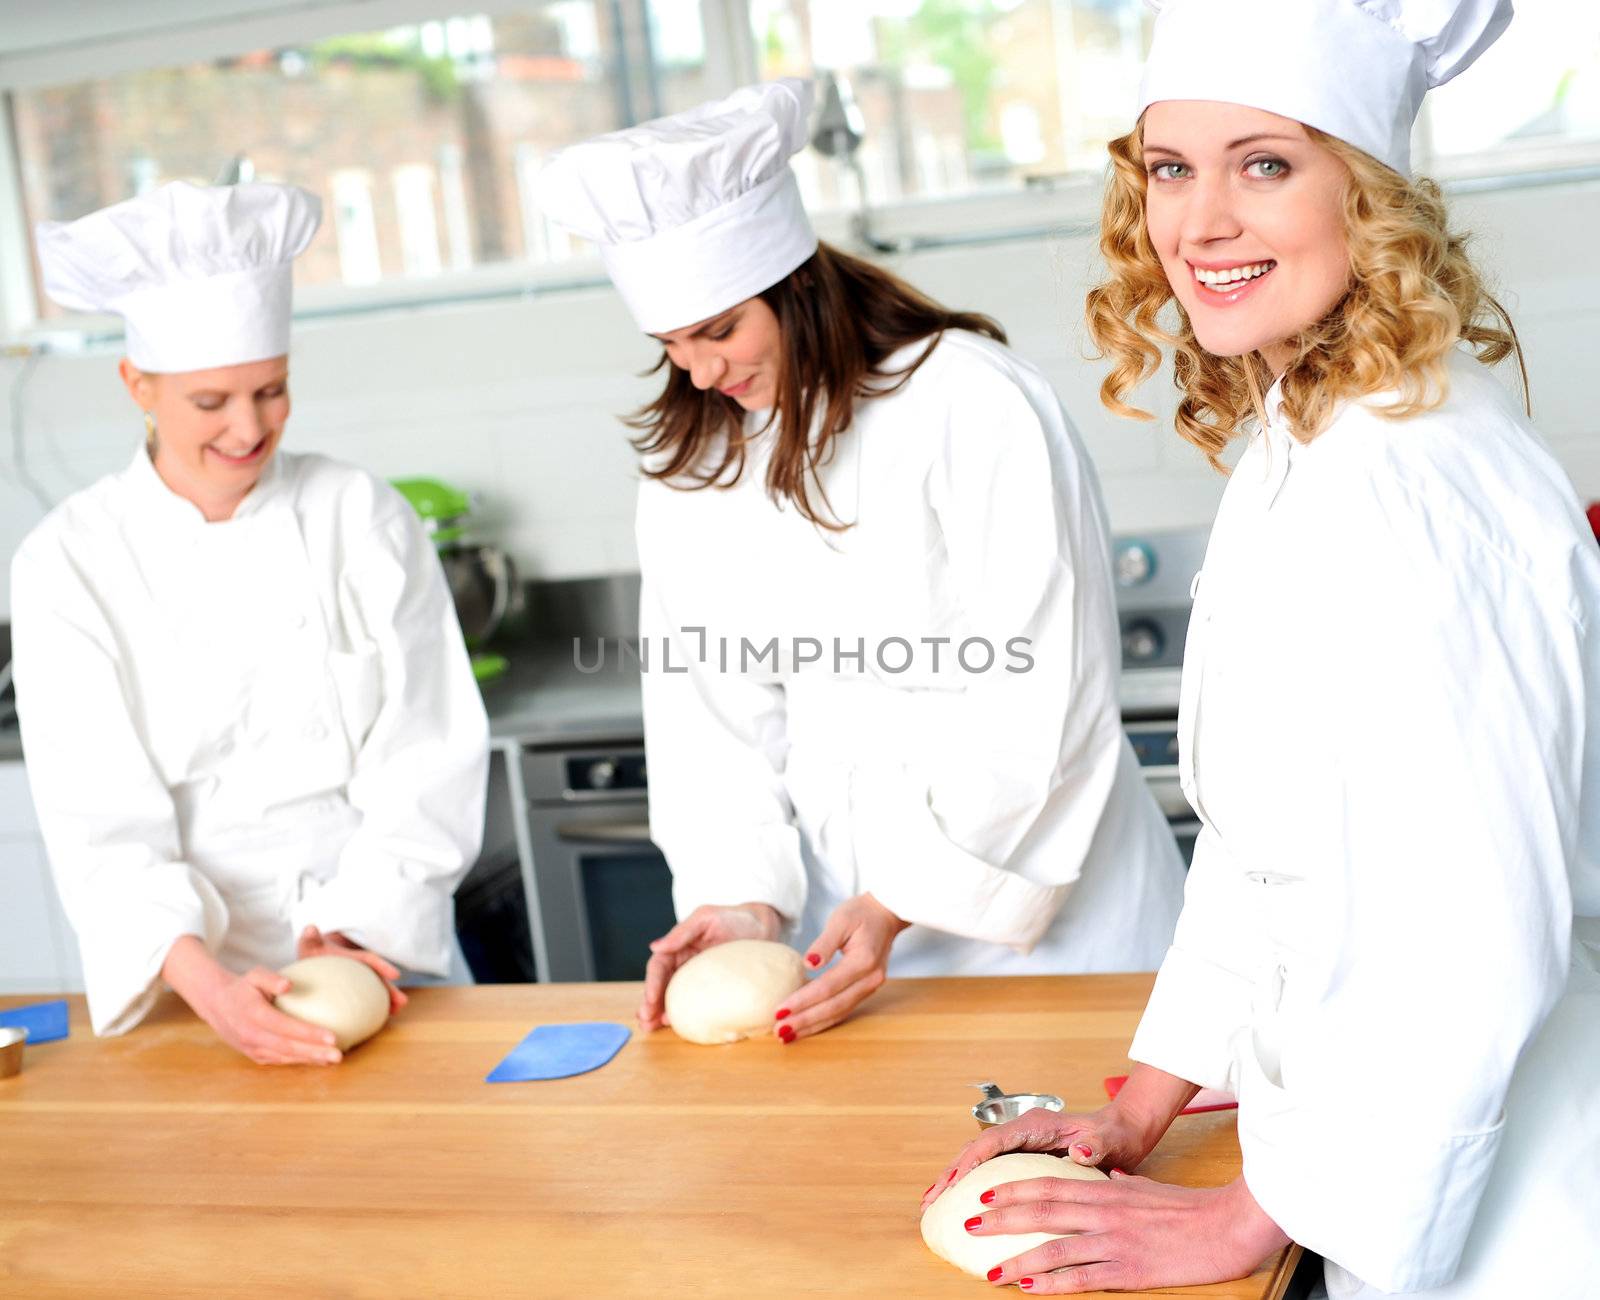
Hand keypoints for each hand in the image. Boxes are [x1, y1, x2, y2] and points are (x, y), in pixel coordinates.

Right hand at [163, 936, 342, 1065]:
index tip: (333, 1036)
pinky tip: (319, 1060)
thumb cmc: (243, 987)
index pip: (285, 1027)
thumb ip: (270, 978)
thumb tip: (289, 984)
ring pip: (285, 1057)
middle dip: (315, 1053)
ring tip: (334, 1060)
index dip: (309, 1033)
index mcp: (254, 1015)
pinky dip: (299, 1061)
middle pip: (288, 1048)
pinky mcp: (254, 1055)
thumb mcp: (254, 975)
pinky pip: (279, 1060)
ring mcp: (252, 1048)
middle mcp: (252, 1035)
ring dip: (310, 1060)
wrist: (216, 1005)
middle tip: (339, 1055)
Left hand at [296, 925, 407, 1012]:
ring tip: (396, 1012)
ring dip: (388, 1002)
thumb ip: (310, 937)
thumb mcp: (310, 942)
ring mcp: (359, 981)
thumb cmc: (313, 950)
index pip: (370, 960)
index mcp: (352, 957)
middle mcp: (360, 969)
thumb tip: (310, 928)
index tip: (396, 975)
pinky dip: (373, 1010)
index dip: (383, 966)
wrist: (315, 955)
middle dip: (391, 990)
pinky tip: (377, 1022)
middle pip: (378, 979)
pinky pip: (366, 1001)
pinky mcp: (354, 992)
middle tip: (403, 1001)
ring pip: (376, 992)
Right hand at [637, 902, 781, 1030]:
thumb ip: (682, 932)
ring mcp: (698, 979)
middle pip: (662, 986)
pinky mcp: (713, 991)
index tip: (650, 1000)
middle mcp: (685, 965)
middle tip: (646, 1021)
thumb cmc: (736, 918)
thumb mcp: (707, 918)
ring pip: (674, 997)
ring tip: (651, 1027)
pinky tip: (677, 1027)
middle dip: (651, 1004)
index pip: (659, 966)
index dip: (652, 983)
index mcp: (679, 947)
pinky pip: (696, 1004)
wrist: (765, 928)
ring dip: (660, 1013)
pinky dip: (684, 1016)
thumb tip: (654, 946)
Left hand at [774, 892, 908, 1042]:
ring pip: (839, 1013)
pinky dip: (824, 1020)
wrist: (887, 914)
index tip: (780, 1011)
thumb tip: (808, 964)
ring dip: (813, 1026)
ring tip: (788, 1035)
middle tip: (780, 1031)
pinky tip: (806, 1026)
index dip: (803, 1000)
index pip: (828, 986)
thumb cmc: (862, 913)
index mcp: (863, 960)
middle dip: (805, 1020)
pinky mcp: (866, 989)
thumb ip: (824, 943)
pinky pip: (843, 1009)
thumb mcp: (840, 920)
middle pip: (834, 1006)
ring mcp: (870, 986)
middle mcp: (870, 979)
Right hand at [921, 1064, 1201, 1212]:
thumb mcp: (1108, 1141)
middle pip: (976, 1151)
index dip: (971, 1163)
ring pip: (977, 1160)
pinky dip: (968, 1183)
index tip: (953, 1184)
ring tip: (932, 1204)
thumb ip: (1094, 1145)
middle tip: (929, 1201)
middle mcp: (1021, 1132)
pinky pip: (988, 1169)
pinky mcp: (1021, 1155)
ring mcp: (1019, 1143)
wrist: (1121, 1131)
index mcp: (1035, 1126)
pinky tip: (959, 1201)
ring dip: (954, 1180)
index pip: (993, 1142)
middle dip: (950, 1175)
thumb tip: (1080, 1152)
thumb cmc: (1114, 1136)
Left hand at [961, 1171, 1289, 1292]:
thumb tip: (1108, 1176)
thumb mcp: (1147, 1187)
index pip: (1048, 1184)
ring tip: (990, 1269)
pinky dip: (1053, 1282)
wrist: (1227, 1225)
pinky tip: (1031, 1287)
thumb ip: (1122, 1183)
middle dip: (1000, 1218)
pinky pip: (1083, 1277)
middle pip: (1041, 1211)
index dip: (1012, 1187)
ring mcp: (1114, 1241)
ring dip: (1017, 1257)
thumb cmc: (1190, 1208)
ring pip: (1054, 1247)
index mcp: (1106, 1191)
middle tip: (968, 1224)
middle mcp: (1103, 1212)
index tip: (984, 1191)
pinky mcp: (1129, 1269)